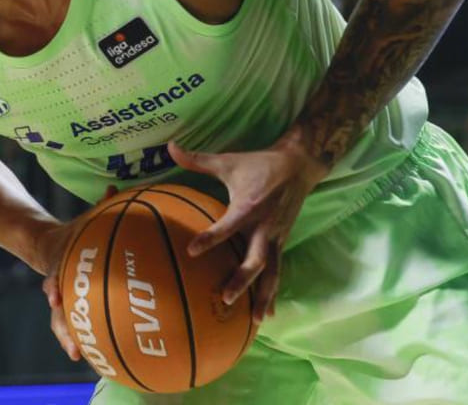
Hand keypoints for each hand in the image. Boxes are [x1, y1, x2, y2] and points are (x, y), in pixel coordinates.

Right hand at [37, 186, 120, 360]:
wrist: (47, 244)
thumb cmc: (75, 232)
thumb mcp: (84, 218)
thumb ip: (100, 206)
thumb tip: (113, 187)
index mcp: (60, 264)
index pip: (54, 276)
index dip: (53, 286)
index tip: (54, 295)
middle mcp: (57, 285)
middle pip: (56, 307)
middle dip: (60, 322)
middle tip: (70, 339)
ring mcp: (60, 299)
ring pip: (60, 322)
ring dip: (67, 337)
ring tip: (77, 354)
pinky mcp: (69, 308)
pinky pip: (75, 325)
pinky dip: (82, 338)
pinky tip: (95, 355)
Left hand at [167, 139, 325, 323]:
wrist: (298, 166)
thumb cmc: (258, 164)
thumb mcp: (228, 161)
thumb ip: (197, 159)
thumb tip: (169, 146)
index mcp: (249, 206)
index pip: (228, 226)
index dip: (211, 238)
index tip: (192, 251)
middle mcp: (264, 226)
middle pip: (254, 258)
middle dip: (242, 278)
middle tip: (225, 296)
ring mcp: (276, 237)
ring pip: (271, 271)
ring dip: (263, 295)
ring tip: (255, 321)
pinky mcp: (282, 243)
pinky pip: (278, 271)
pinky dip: (273, 292)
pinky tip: (266, 315)